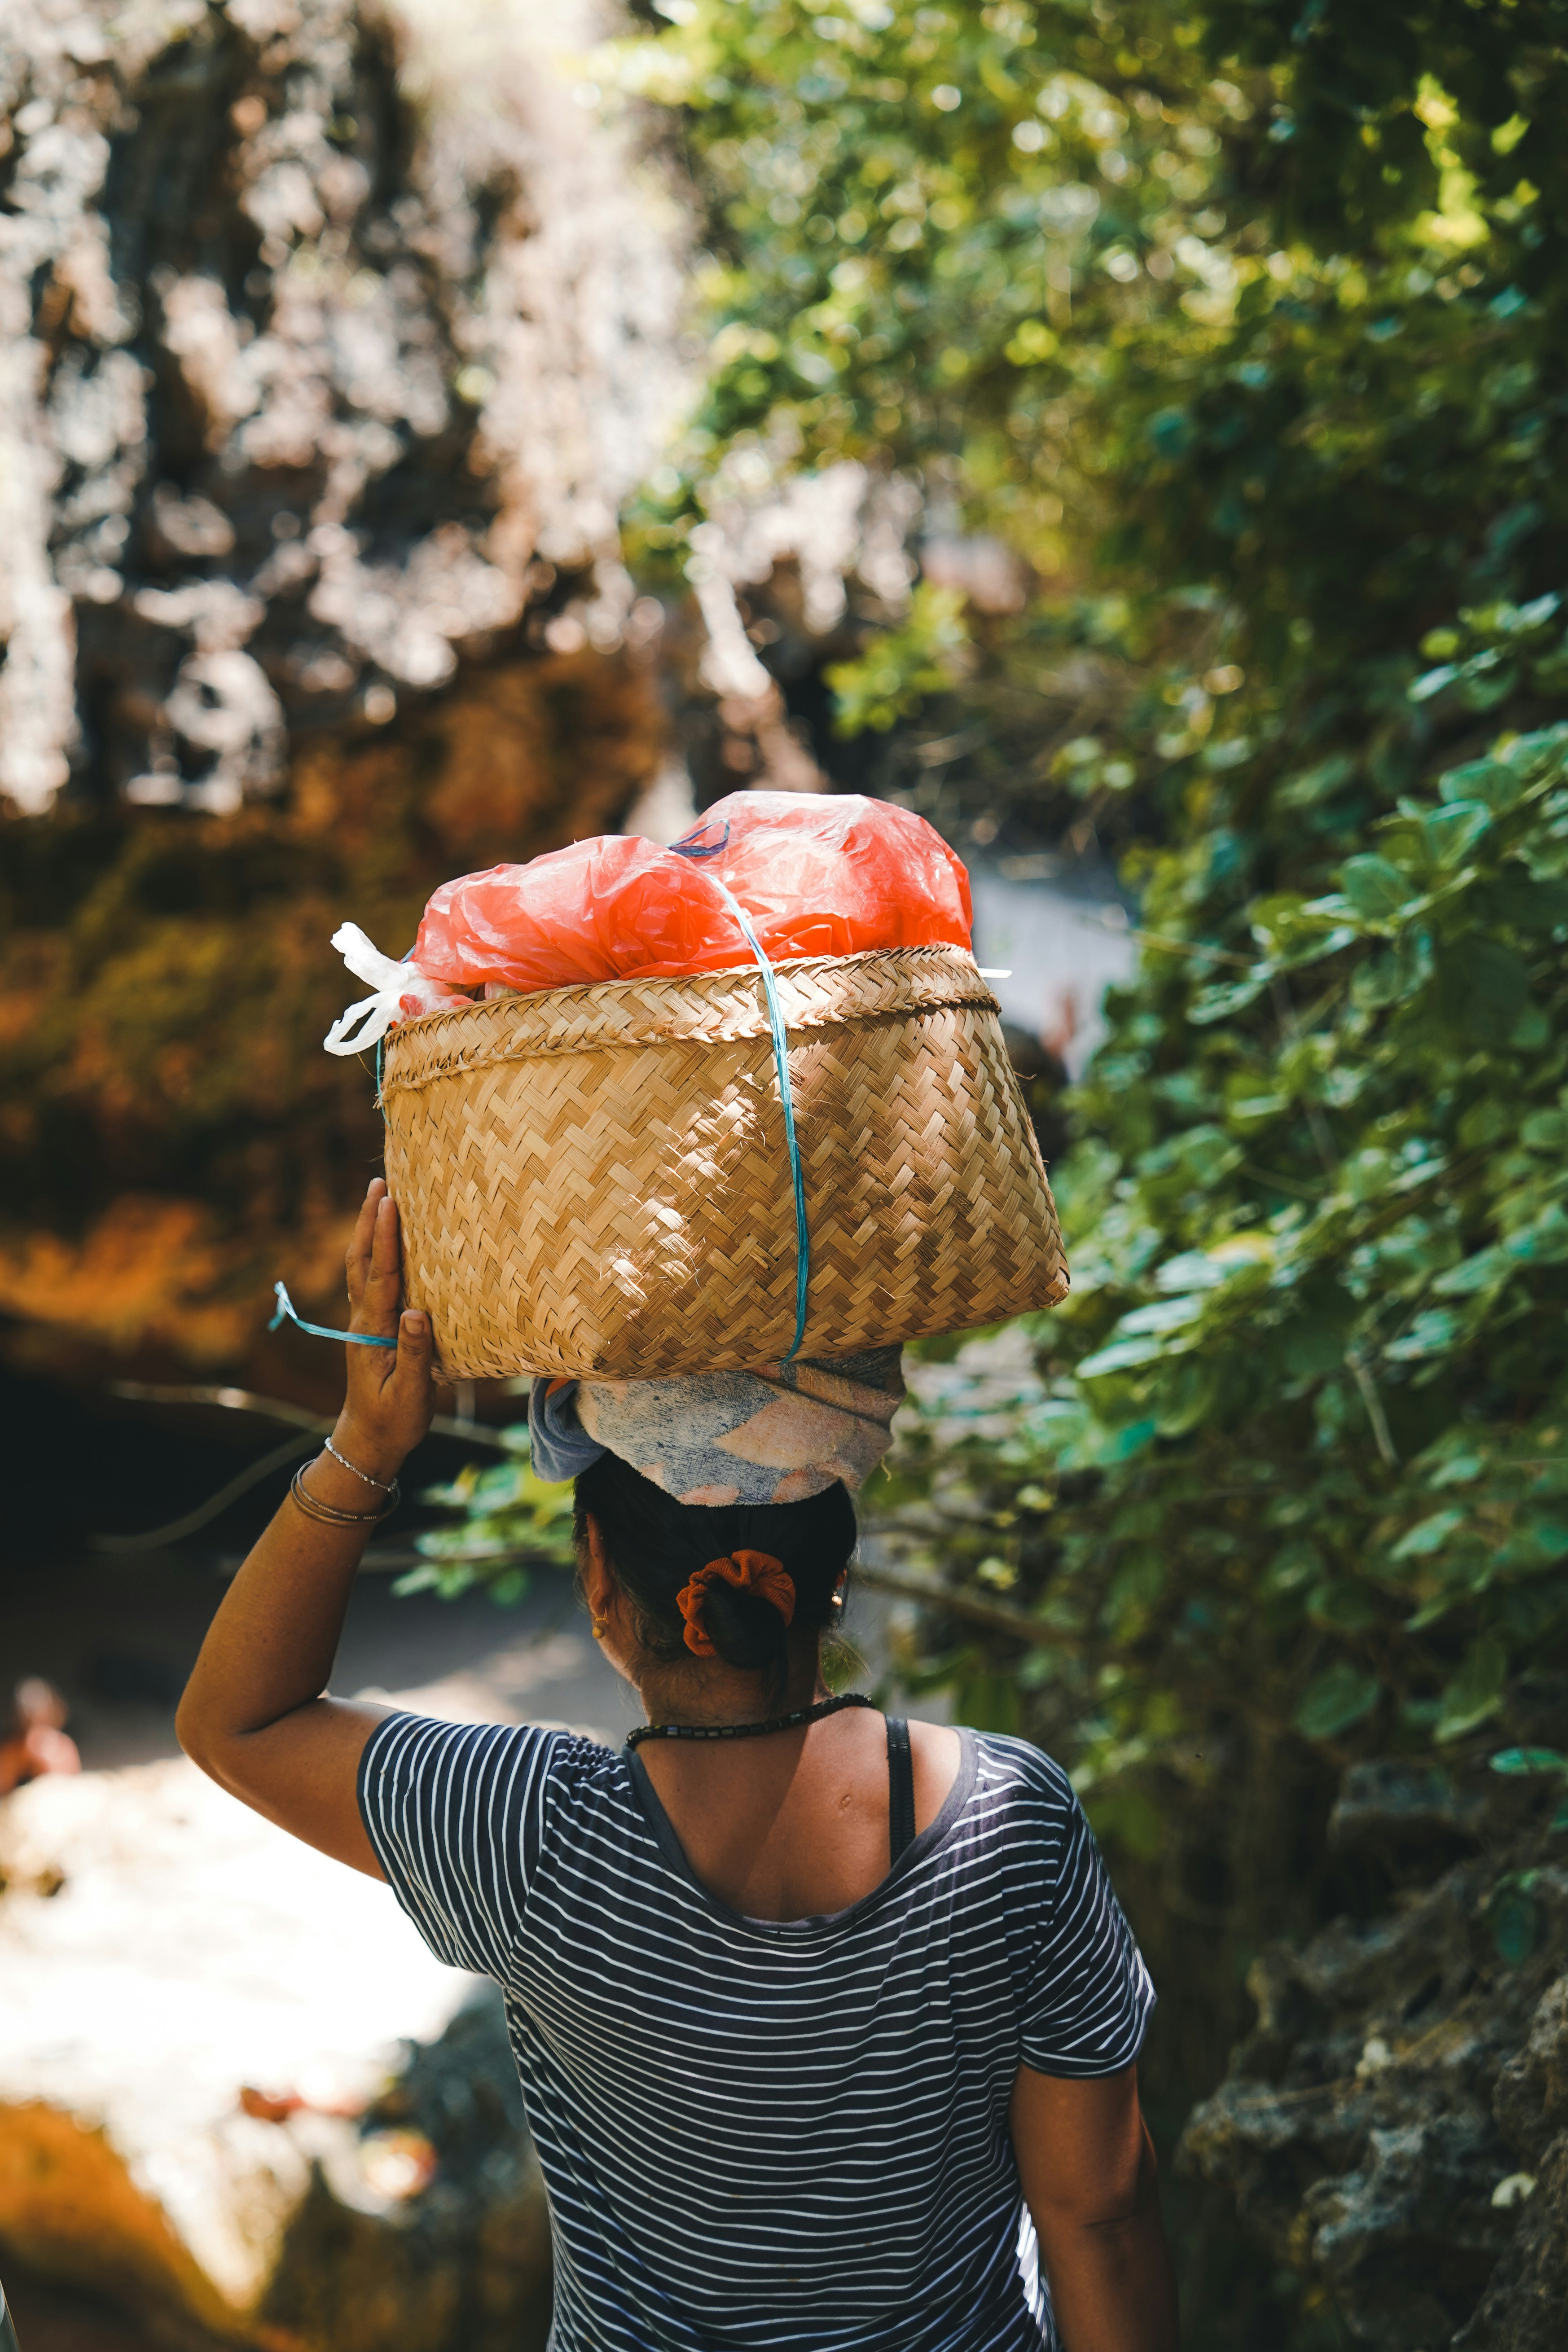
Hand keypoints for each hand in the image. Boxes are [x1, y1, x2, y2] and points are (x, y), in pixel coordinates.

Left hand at [336, 1179, 434, 1478]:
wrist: (369, 1441)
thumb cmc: (393, 1421)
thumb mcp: (408, 1393)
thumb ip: (413, 1353)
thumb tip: (417, 1312)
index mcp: (372, 1331)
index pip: (379, 1274)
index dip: (384, 1237)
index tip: (389, 1202)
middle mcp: (363, 1319)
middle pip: (361, 1259)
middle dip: (368, 1220)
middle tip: (378, 1182)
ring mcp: (365, 1321)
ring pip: (361, 1266)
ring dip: (367, 1230)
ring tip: (378, 1197)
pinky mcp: (372, 1326)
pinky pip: (371, 1279)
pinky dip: (375, 1251)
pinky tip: (384, 1239)